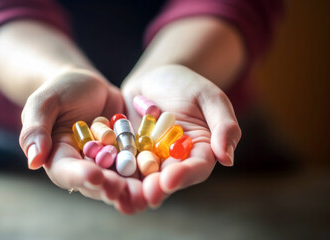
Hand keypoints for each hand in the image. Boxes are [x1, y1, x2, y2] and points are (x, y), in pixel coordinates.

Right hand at [19, 68, 143, 211]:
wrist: (87, 85)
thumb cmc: (60, 91)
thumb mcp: (44, 102)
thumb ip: (35, 128)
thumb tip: (33, 161)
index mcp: (59, 158)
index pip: (67, 172)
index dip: (80, 176)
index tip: (95, 176)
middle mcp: (83, 167)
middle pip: (96, 183)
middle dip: (111, 188)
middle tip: (125, 190)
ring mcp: (107, 163)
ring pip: (119, 179)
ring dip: (132, 188)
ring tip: (146, 192)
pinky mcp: (126, 155)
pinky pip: (137, 164)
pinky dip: (147, 171)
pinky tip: (160, 175)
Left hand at [122, 64, 241, 207]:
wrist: (155, 78)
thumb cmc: (187, 84)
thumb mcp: (209, 97)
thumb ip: (224, 125)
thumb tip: (227, 160)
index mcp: (200, 152)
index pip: (196, 168)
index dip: (184, 175)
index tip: (169, 180)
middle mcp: (175, 162)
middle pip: (168, 179)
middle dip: (156, 188)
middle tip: (144, 195)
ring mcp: (150, 160)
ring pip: (143, 178)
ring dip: (133, 189)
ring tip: (122, 196)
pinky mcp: (129, 155)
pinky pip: (121, 165)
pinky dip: (113, 173)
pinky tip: (102, 178)